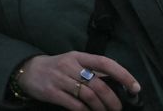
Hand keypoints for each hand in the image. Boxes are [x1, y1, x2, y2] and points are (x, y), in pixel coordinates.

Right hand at [13, 53, 140, 108]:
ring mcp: (60, 79)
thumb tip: (116, 84)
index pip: (105, 63)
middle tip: (117, 108)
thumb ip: (91, 70)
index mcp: (78, 56)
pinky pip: (75, 105)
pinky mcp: (52, 92)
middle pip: (98, 84)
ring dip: (101, 108)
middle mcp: (69, 65)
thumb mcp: (72, 63)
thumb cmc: (56, 68)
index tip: (135, 87)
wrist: (27, 71)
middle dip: (112, 100)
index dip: (123, 75)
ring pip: (89, 96)